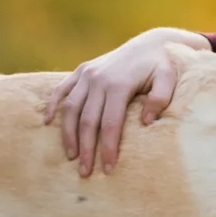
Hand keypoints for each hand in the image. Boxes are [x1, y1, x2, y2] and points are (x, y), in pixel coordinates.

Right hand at [43, 27, 210, 175]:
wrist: (152, 43)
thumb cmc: (163, 66)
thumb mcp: (168, 79)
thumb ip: (160, 99)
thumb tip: (147, 122)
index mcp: (118, 84)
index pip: (110, 124)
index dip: (108, 148)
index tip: (109, 168)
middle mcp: (98, 79)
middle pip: (87, 120)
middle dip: (86, 148)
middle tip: (85, 172)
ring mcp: (87, 74)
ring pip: (70, 108)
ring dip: (68, 134)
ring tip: (71, 156)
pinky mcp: (81, 70)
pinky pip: (61, 89)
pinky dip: (53, 105)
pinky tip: (47, 122)